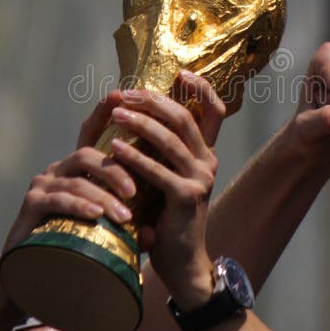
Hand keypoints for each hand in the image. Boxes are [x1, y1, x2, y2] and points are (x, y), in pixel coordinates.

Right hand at [2, 90, 136, 252]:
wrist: (34, 273)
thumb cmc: (73, 245)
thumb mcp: (104, 230)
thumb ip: (127, 227)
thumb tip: (151, 235)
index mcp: (78, 168)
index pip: (92, 133)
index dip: (104, 112)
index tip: (121, 95)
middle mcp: (59, 169)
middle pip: (89, 155)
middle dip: (115, 170)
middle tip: (135, 191)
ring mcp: (43, 185)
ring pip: (77, 179)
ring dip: (103, 196)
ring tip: (124, 217)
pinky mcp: (31, 204)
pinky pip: (58, 199)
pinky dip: (79, 206)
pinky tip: (95, 216)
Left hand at [109, 70, 225, 310]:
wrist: (179, 258)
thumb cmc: (165, 213)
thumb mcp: (165, 174)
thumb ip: (159, 149)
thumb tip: (137, 112)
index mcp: (205, 152)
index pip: (215, 111)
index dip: (202, 88)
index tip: (181, 72)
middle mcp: (207, 161)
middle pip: (185, 118)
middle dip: (155, 101)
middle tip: (128, 93)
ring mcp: (200, 179)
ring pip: (171, 139)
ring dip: (141, 123)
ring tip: (117, 113)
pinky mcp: (186, 198)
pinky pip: (158, 170)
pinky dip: (134, 156)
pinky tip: (114, 148)